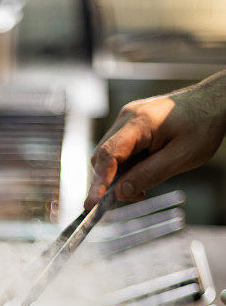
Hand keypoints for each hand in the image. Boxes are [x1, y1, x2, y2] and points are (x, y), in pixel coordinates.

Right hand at [85, 71, 225, 209]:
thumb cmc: (203, 124)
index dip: (98, 182)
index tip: (92, 204)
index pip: (107, 155)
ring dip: (119, 176)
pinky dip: (126, 167)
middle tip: (133, 198)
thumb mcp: (181, 157)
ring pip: (109, 155)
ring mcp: (128, 119)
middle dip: (110, 182)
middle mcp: (127, 117)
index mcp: (140, 123)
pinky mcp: (133, 124)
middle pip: (102, 156)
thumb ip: (148, 175)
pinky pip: (120, 150)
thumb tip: (120, 193)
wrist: (215, 101)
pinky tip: (144, 174)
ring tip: (143, 187)